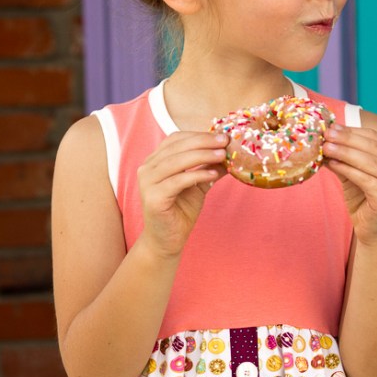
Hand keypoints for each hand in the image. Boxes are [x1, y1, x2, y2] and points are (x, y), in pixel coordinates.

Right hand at [137, 130, 228, 257]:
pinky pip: (177, 181)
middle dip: (203, 142)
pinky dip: (197, 175)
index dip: (199, 135)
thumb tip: (229, 154)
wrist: (167, 240)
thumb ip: (209, 168)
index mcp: (155, 161)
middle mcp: (147, 168)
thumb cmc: (180, 212)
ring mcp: (147, 182)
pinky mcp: (153, 198)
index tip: (222, 136)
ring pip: (176, 161)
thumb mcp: (198, 185)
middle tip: (224, 141)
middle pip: (177, 146)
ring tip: (222, 155)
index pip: (176, 139)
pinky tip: (213, 175)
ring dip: (202, 155)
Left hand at [321, 123, 376, 245]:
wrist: (375, 231)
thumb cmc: (364, 202)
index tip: (331, 127)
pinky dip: (347, 169)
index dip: (352, 131)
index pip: (374, 137)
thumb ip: (344, 160)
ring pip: (368, 161)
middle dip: (347, 138)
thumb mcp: (352, 176)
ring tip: (326, 147)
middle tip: (327, 134)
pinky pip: (364, 178)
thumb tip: (325, 142)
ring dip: (344, 152)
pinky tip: (332, 164)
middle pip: (371, 146)